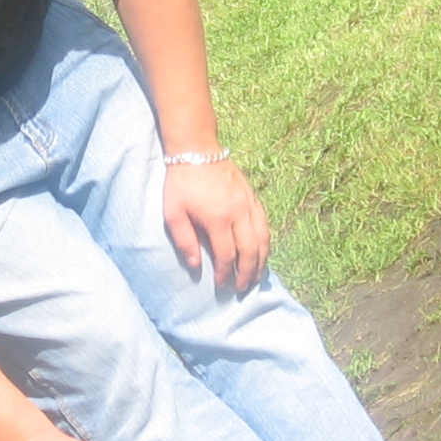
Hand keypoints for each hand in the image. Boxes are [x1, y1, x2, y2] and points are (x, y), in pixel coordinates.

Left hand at [163, 159, 270, 292]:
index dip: (225, 274)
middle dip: (247, 274)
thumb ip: (185, 241)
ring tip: (256, 277)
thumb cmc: (181, 183)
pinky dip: (266, 242)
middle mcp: (238, 214)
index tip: (220, 285)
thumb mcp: (174, 213)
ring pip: (263, 239)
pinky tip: (263, 252)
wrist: (197, 150)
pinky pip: (265, 225)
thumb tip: (196, 266)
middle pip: (250, 251)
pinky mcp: (253, 198)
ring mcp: (249, 205)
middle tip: (242, 289)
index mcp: (218, 219)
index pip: (227, 255)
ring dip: (261, 261)